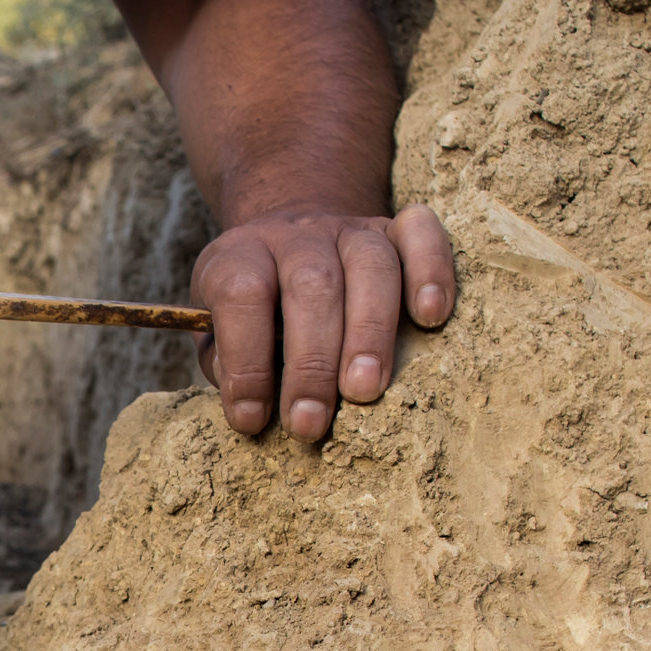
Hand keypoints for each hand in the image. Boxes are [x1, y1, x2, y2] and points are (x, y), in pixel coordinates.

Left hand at [190, 201, 456, 440]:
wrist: (291, 235)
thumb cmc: (254, 306)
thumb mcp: (218, 328)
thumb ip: (226, 361)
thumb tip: (252, 405)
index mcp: (240, 255)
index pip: (240, 294)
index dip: (246, 358)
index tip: (251, 418)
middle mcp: (297, 235)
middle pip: (311, 285)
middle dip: (312, 363)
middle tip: (311, 423)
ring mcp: (349, 228)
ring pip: (369, 264)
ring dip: (370, 331)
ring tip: (365, 389)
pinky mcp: (395, 228)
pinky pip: (420, 234)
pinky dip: (431, 271)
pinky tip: (431, 317)